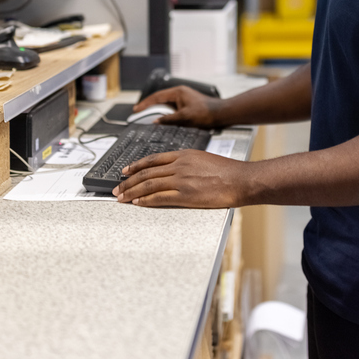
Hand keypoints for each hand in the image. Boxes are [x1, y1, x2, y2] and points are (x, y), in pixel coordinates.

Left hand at [113, 149, 249, 207]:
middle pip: (146, 172)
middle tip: (117, 187)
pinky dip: (146, 200)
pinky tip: (138, 203)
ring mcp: (181, 180)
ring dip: (132, 191)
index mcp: (183, 155)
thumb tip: (174, 169)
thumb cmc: (227, 171)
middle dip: (128, 181)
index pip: (152, 159)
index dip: (136, 165)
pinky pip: (160, 198)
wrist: (240, 179)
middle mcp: (179, 166)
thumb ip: (186, 162)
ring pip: (149, 184)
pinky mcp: (186, 196)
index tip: (125, 171)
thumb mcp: (203, 158)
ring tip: (121, 197)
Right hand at [133, 86, 222, 128]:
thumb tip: (155, 121)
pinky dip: (166, 115)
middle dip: (149, 107)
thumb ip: (168, 119)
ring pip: (166, 105)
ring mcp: (183, 99)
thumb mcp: (185, 118)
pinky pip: (172, 109)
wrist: (221, 114)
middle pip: (160, 100)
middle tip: (138, 114)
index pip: (156, 96)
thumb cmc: (207, 113)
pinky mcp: (187, 105)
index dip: (145, 103)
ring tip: (148, 119)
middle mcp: (180, 94)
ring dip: (158, 112)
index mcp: (178, 92)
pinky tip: (163, 121)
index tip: (136, 109)